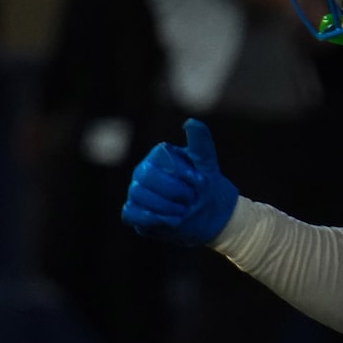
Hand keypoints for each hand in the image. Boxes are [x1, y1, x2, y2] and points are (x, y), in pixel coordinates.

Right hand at [122, 119, 240, 245]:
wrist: (210, 217)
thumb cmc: (208, 188)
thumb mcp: (208, 165)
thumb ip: (201, 143)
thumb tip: (191, 121)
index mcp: (159, 156)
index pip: (159, 158)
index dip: (180, 172)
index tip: (199, 181)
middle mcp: (143, 172)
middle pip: (145, 178)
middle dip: (174, 191)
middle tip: (191, 199)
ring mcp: (136, 192)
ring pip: (138, 196)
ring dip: (167, 207)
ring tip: (183, 211)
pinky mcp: (132, 212)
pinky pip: (132, 214)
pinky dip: (152, 219)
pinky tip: (170, 220)